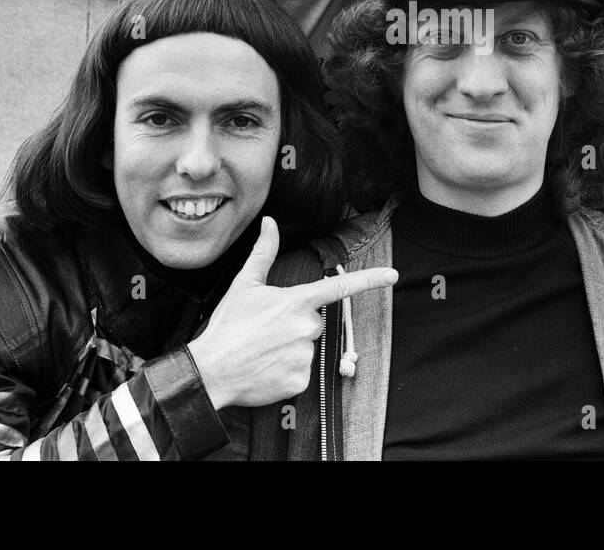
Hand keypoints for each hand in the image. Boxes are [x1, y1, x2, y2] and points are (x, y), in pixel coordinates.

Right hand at [187, 217, 397, 408]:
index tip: (392, 276)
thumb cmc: (227, 327)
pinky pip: (302, 373)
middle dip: (295, 326)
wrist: (211, 371)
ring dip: (290, 349)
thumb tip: (269, 223)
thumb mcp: (243, 285)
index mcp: (296, 301)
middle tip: (267, 332)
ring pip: (307, 348)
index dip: (369, 280)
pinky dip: (287, 372)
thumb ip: (263, 253)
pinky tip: (267, 370)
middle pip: (314, 322)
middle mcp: (306, 326)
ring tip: (263, 351)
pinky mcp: (301, 380)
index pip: (339, 287)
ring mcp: (305, 355)